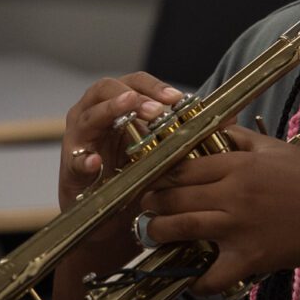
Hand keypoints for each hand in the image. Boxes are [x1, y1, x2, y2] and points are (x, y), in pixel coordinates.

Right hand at [58, 72, 183, 215]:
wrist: (106, 217)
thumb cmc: (131, 176)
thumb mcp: (160, 151)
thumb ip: (184, 134)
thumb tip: (228, 120)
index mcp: (115, 106)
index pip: (134, 82)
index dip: (155, 86)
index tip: (177, 99)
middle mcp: (92, 115)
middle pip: (106, 88)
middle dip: (134, 95)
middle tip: (157, 110)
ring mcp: (78, 139)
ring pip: (89, 115)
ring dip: (111, 110)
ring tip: (129, 108)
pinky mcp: (70, 169)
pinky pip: (76, 161)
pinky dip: (85, 161)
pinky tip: (96, 162)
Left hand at [136, 126, 299, 294]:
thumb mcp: (276, 148)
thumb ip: (241, 138)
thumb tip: (216, 127)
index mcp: (238, 165)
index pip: (182, 168)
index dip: (159, 175)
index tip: (151, 180)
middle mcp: (233, 194)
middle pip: (174, 197)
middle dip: (152, 204)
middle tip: (147, 207)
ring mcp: (238, 228)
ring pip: (182, 229)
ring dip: (159, 233)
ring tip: (154, 234)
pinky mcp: (248, 258)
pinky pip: (212, 275)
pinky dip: (197, 281)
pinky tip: (190, 279)